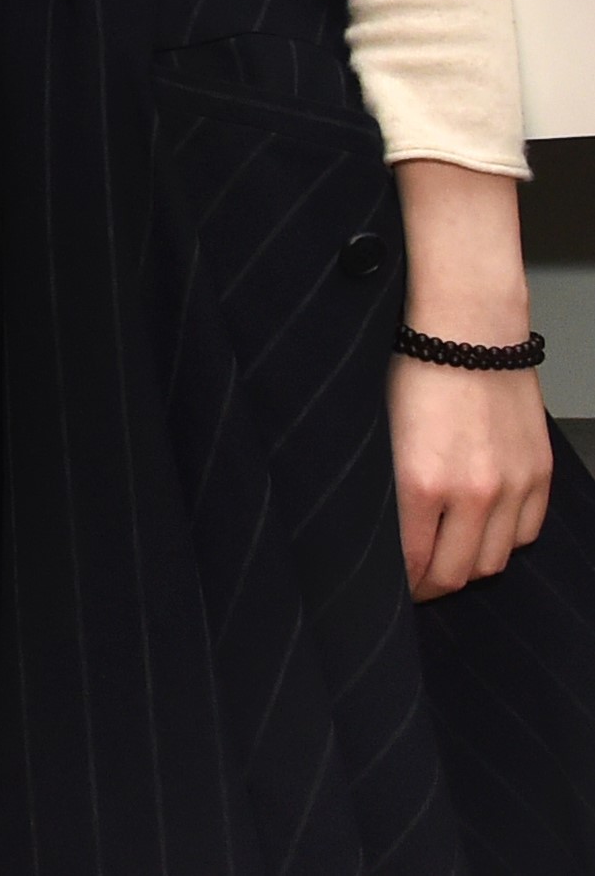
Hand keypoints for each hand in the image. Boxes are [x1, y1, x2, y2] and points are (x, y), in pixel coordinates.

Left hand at [395, 359, 555, 597]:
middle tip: (416, 585)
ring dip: (469, 567)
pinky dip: (505, 542)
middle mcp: (473, 494)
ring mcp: (513, 486)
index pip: (412, 563)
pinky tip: (483, 533)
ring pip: (495, 561)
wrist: (470, 332)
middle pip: (456, 573)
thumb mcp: (383, 436)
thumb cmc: (416, 372)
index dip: (401, 586)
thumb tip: (385, 532)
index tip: (391, 589)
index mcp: (422, 484)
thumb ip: (389, 491)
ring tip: (448, 561)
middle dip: (431, 586)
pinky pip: (526, 533)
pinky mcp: (539, 475)